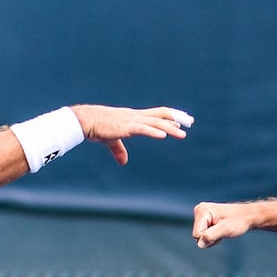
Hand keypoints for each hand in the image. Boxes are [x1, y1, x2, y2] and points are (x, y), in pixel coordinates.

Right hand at [70, 105, 192, 165]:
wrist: (85, 121)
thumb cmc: (97, 128)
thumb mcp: (111, 140)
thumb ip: (119, 150)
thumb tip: (124, 162)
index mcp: (134, 117)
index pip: (156, 114)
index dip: (170, 116)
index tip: (183, 120)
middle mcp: (136, 116)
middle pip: (161, 115)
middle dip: (177, 118)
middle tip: (190, 122)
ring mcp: (131, 120)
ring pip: (155, 122)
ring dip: (170, 128)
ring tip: (182, 133)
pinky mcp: (125, 126)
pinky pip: (143, 128)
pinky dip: (154, 131)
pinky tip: (163, 135)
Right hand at [192, 201, 255, 248]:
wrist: (247, 216)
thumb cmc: (239, 220)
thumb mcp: (226, 229)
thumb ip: (211, 236)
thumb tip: (200, 243)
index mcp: (202, 210)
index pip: (197, 234)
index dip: (209, 237)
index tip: (221, 230)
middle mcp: (199, 211)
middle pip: (197, 236)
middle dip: (210, 237)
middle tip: (223, 231)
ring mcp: (201, 215)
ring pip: (200, 237)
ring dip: (212, 237)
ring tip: (222, 230)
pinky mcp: (205, 220)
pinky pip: (204, 235)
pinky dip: (213, 235)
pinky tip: (221, 229)